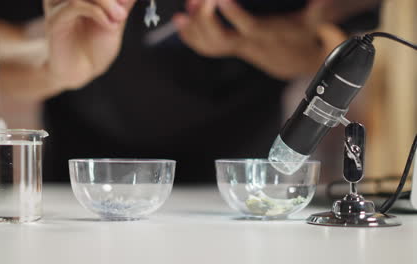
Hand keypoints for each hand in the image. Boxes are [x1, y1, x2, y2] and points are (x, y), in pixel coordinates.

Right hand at [44, 0, 135, 90]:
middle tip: (123, 12)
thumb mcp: (117, 20)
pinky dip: (98, 13)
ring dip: (106, 2)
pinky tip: (109, 26)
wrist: (83, 71)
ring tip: (119, 19)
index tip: (125, 2)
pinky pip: (74, 5)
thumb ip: (123, 3)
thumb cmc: (97, 45)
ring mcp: (56, 4)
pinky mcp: (53, 20)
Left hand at [173, 0, 345, 79]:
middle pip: (221, 39)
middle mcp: (251, 44)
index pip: (250, 27)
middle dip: (204, 20)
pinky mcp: (232, 48)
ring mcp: (239, 49)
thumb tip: (321, 2)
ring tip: (182, 12)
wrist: (296, 60)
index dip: (234, 15)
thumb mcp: (316, 22)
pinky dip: (190, 37)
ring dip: (193, 29)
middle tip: (196, 0)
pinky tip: (181, 23)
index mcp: (270, 34)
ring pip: (210, 46)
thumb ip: (322, 11)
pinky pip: (206, 48)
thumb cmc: (303, 36)